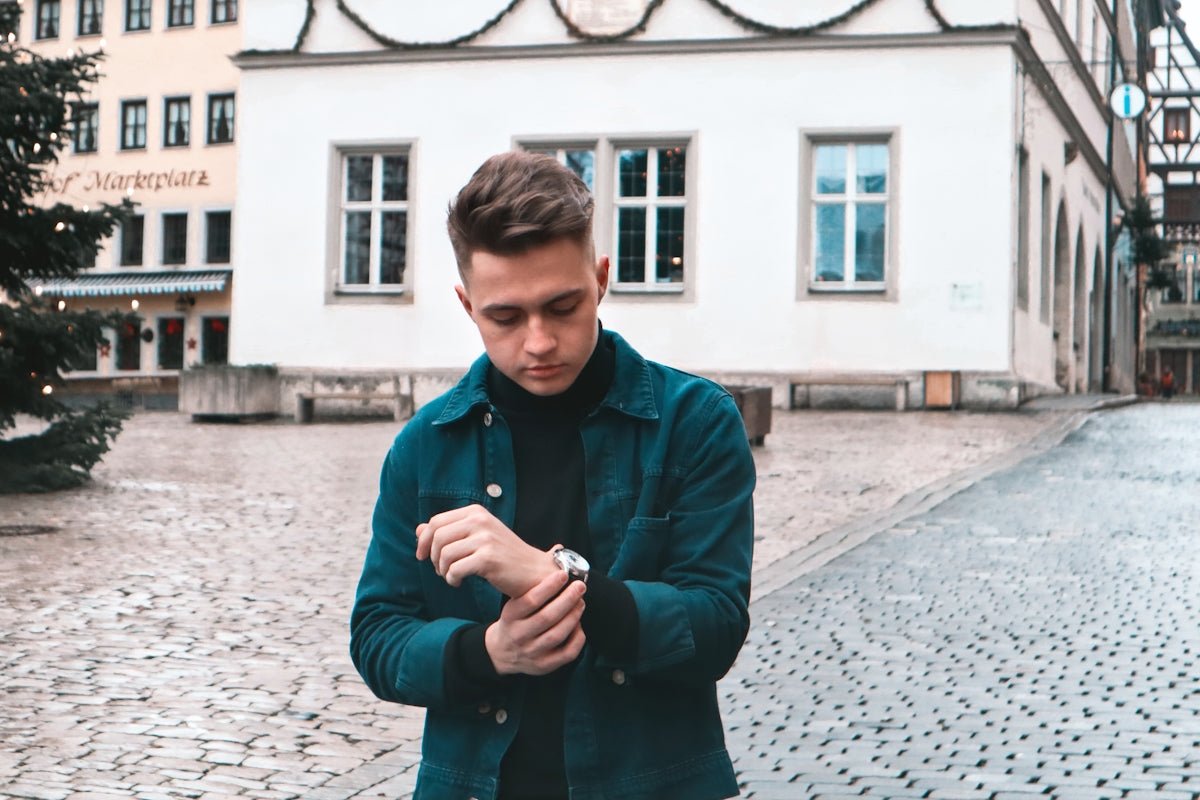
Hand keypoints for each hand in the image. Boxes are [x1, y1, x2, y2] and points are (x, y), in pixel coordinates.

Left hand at [415, 504, 556, 596]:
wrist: (533, 571)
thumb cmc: (503, 556)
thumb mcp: (475, 538)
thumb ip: (448, 531)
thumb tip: (418, 529)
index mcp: (476, 512)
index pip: (435, 522)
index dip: (424, 541)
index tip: (423, 557)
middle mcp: (480, 520)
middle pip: (437, 537)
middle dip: (433, 557)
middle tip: (441, 570)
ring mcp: (485, 538)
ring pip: (445, 554)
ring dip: (443, 570)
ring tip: (451, 576)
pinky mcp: (488, 558)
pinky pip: (455, 569)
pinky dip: (452, 579)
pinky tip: (458, 582)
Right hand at [485, 570, 586, 675]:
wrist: (501, 652)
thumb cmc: (514, 621)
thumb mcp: (514, 603)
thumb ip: (532, 584)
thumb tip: (558, 550)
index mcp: (510, 617)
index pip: (530, 601)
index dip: (549, 587)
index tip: (564, 574)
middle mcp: (519, 636)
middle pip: (547, 618)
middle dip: (567, 600)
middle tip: (580, 586)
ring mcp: (531, 653)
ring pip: (557, 635)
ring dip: (573, 617)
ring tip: (581, 603)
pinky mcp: (543, 666)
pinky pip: (566, 653)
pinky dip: (577, 638)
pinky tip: (579, 625)